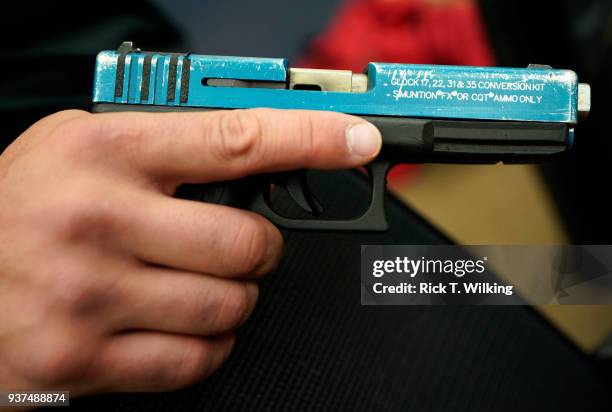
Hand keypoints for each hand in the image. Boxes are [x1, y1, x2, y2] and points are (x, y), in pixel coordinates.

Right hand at [0, 109, 380, 395]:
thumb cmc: (20, 208)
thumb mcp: (80, 149)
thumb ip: (165, 150)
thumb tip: (254, 157)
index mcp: (107, 151)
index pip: (236, 137)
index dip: (311, 137)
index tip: (355, 140)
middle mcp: (99, 218)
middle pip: (247, 241)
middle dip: (262, 249)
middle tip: (244, 244)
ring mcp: (91, 293)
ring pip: (229, 306)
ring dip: (235, 298)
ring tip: (200, 284)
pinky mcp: (84, 358)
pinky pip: (195, 360)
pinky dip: (208, 345)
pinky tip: (181, 324)